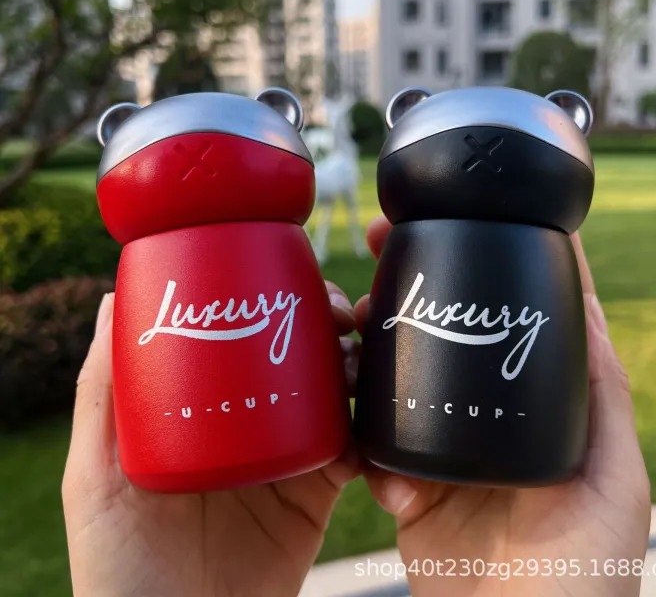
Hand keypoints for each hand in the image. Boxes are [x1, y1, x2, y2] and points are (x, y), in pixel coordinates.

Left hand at [62, 283, 357, 596]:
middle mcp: (248, 426)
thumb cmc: (120, 566)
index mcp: (204, 410)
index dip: (270, 303)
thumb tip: (110, 301)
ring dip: (356, 368)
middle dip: (324, 326)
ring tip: (359, 361)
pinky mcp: (316, 496)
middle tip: (338, 315)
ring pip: (332, 396)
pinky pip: (352, 453)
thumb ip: (100, 395)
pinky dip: (368, 433)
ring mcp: (284, 458)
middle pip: (295, 359)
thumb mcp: (95, 476)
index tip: (292, 282)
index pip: (242, 342)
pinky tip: (368, 422)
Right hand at [356, 217, 650, 596]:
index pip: (511, 319)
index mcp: (532, 408)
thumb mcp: (612, 476)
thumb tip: (591, 303)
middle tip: (379, 243)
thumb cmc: (585, 572)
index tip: (461, 213)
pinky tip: (365, 447)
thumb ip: (602, 394)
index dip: (489, 261)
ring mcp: (441, 446)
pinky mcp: (404, 484)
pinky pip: (370, 441)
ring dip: (371, 348)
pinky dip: (361, 436)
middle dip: (411, 285)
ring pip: (395, 375)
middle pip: (443, 333)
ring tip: (354, 325)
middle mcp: (484, 417)